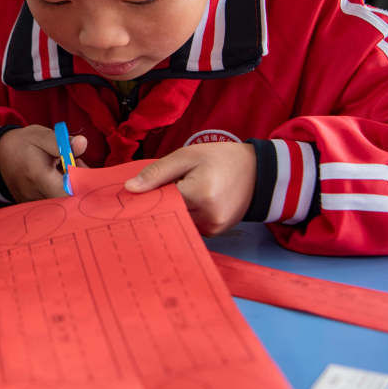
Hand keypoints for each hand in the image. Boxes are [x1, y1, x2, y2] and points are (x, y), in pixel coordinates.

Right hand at [0, 125, 87, 201]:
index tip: (84, 169)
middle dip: (80, 185)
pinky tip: (56, 178)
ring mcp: (33, 204)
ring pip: (63, 202)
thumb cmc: (22, 144)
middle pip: (70, 200)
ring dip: (71, 187)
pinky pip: (54, 204)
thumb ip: (62, 142)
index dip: (84, 185)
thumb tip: (83, 143)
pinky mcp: (34, 207)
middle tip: (76, 164)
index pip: (69, 192)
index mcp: (38, 176)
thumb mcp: (40, 136)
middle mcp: (35, 195)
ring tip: (63, 169)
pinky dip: (61, 191)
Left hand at [124, 142, 256, 234]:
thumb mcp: (187, 156)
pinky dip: (185, 215)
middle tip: (158, 190)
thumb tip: (130, 188)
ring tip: (180, 192)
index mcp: (200, 195)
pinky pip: (190, 226)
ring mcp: (213, 228)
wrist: (257, 171)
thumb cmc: (220, 159)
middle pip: (168, 214)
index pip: (159, 202)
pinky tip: (189, 202)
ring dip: (172, 210)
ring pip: (178, 221)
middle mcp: (208, 217)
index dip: (147, 195)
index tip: (136, 192)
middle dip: (160, 203)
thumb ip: (157, 173)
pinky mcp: (215, 232)